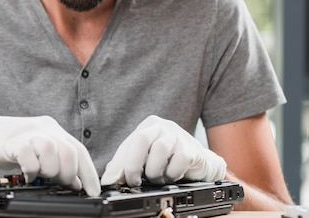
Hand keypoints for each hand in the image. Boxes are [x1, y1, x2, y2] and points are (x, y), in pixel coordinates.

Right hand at [0, 115, 100, 195]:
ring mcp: (28, 133)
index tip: (93, 191)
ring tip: (41, 176)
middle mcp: (44, 128)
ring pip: (52, 150)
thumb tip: (76, 183)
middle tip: (59, 183)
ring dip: (50, 171)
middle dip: (68, 174)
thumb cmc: (7, 147)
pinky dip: (31, 169)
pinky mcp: (12, 141)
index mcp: (53, 130)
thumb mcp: (36, 153)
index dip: (89, 173)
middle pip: (69, 150)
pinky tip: (27, 174)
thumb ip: (56, 163)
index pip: (79, 150)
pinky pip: (29, 155)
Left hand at [100, 115, 225, 186]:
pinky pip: (178, 161)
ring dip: (155, 171)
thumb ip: (125, 165)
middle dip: (133, 165)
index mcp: (147, 126)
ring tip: (156, 178)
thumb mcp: (145, 158)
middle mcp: (162, 127)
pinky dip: (171, 174)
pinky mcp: (191, 149)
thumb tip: (109, 179)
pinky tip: (171, 175)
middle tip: (134, 182)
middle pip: (141, 139)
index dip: (118, 165)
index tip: (112, 181)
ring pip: (160, 149)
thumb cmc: (169, 159)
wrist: (199, 162)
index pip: (127, 143)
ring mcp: (177, 136)